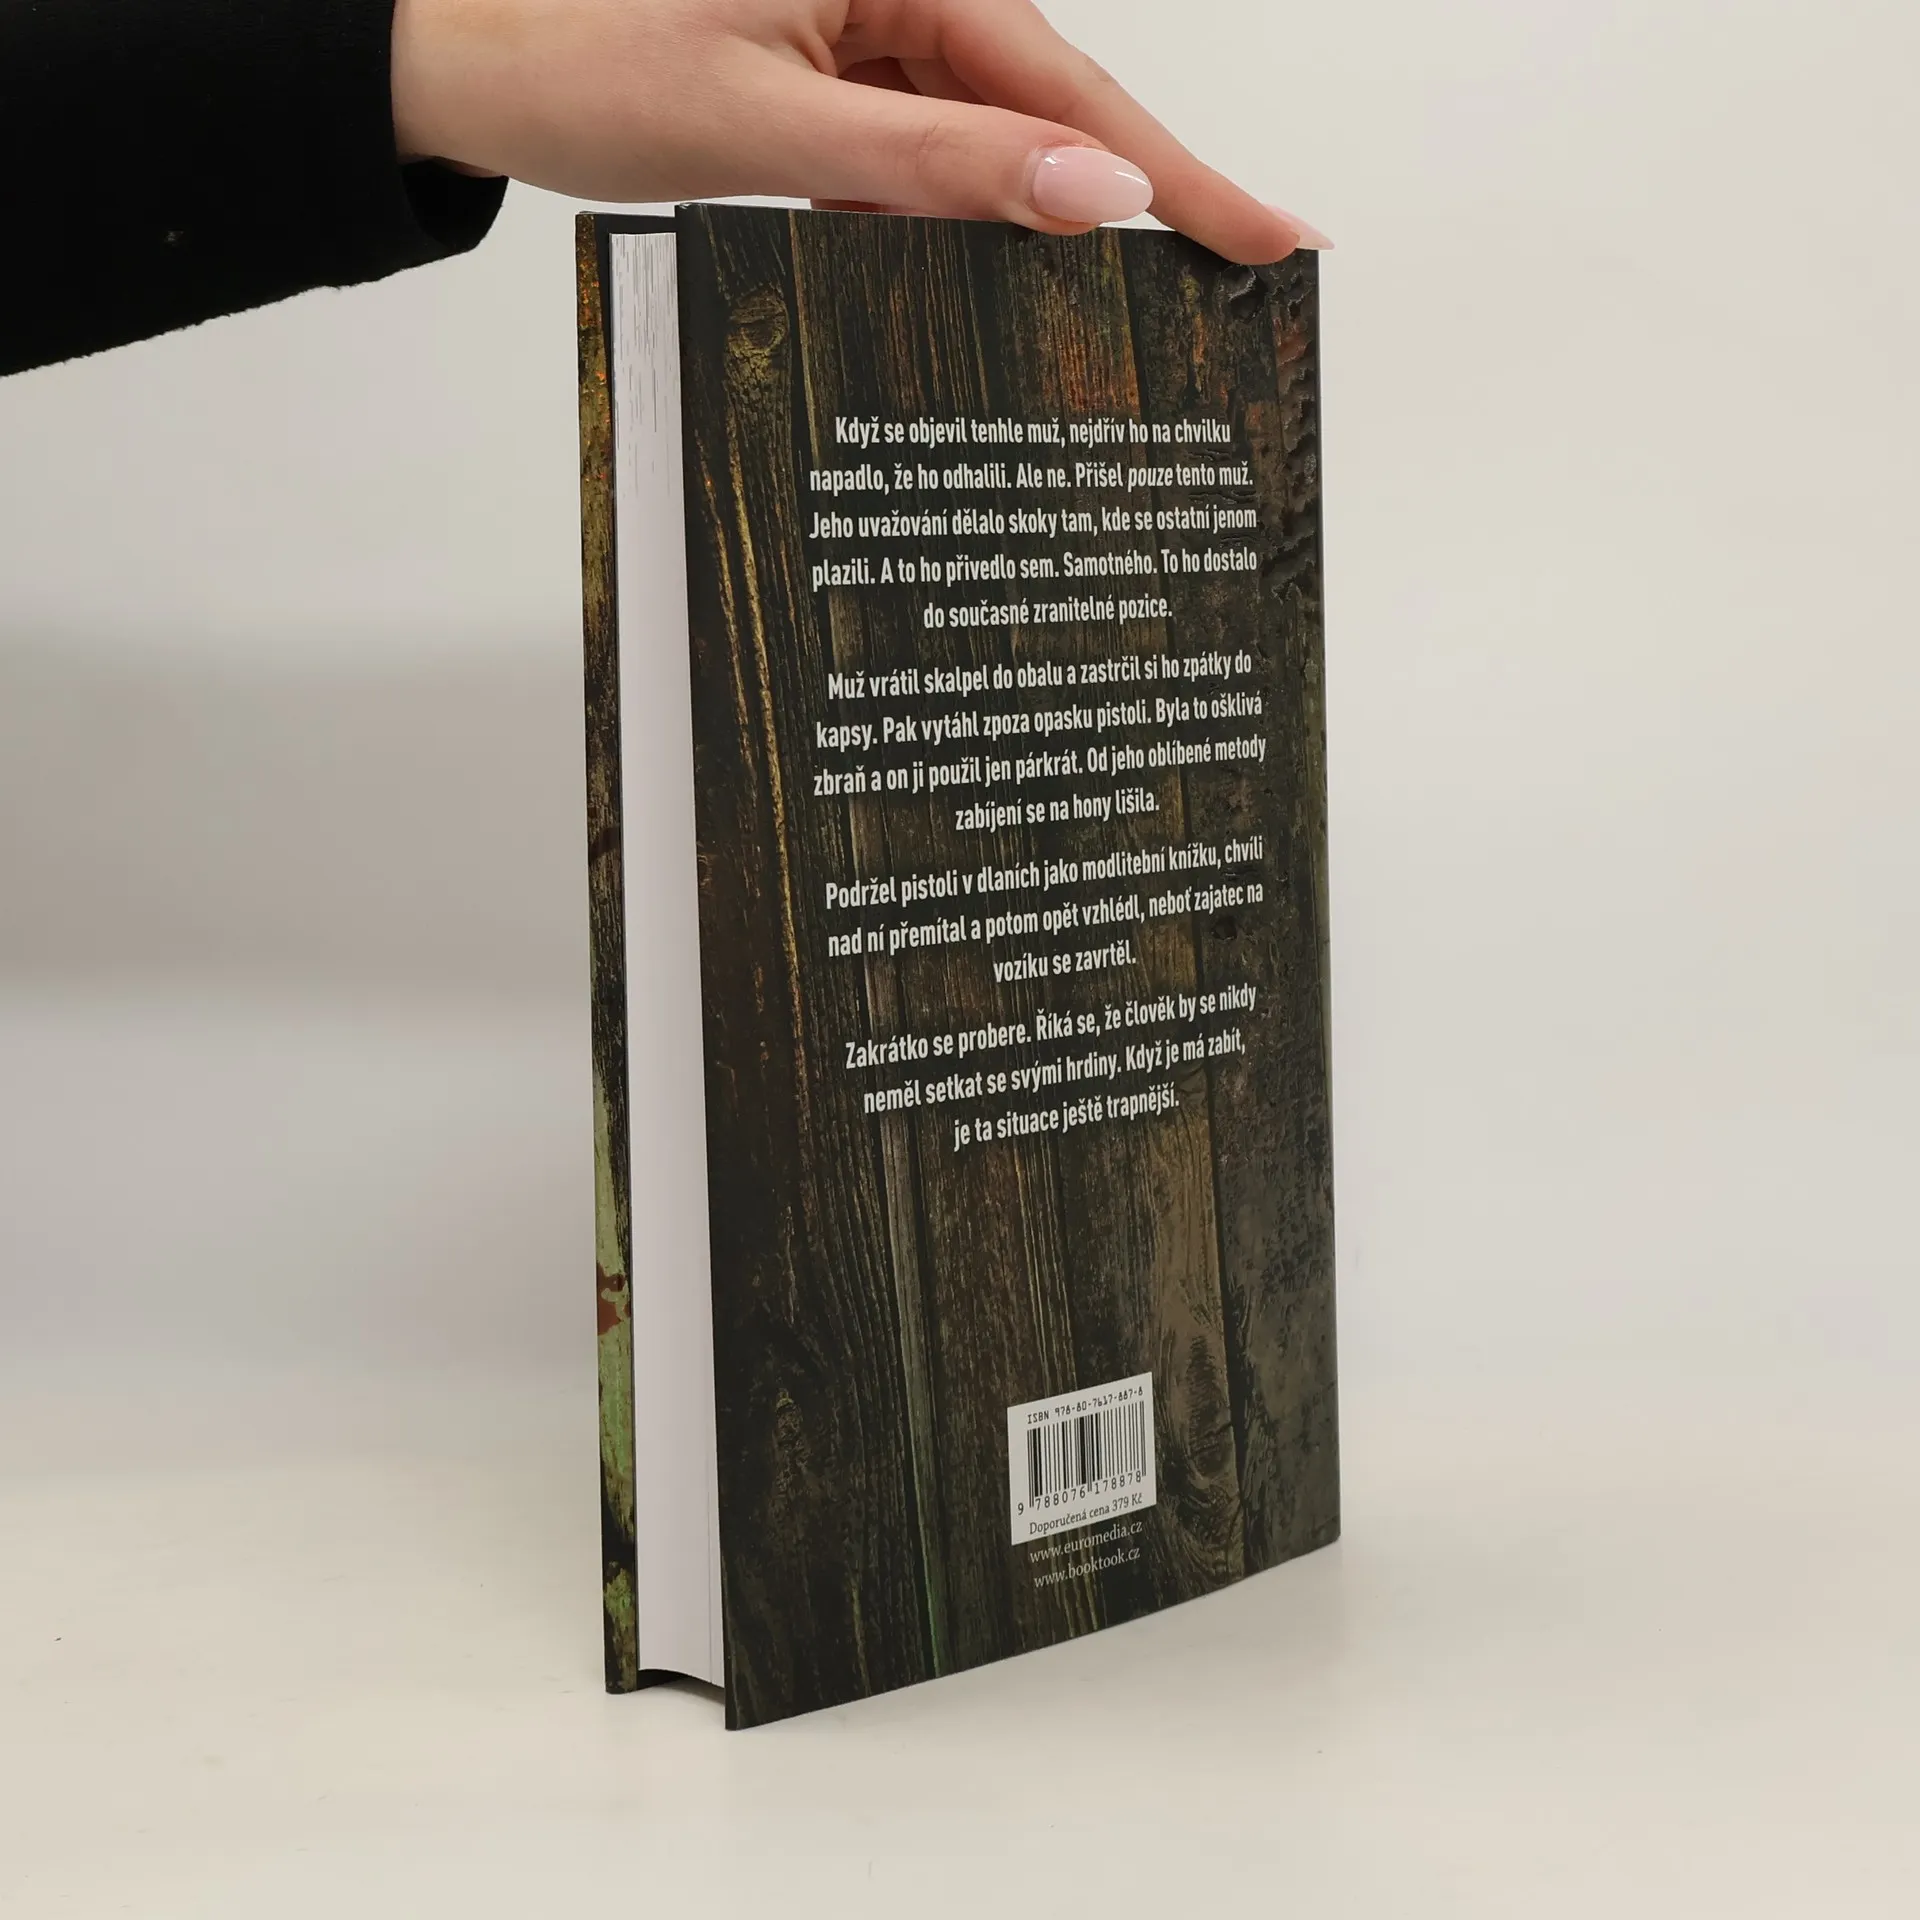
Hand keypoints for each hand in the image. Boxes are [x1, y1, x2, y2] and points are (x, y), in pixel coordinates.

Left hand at [390, 0, 1329, 263]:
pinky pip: (918, 146)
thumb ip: (936, 165)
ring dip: (1016, 219)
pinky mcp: (834, 68)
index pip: (1068, 87)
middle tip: (1232, 281)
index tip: (1272, 233)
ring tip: (1096, 301)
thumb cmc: (581, 64)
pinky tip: (940, 261)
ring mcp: (867, 25)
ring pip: (983, 138)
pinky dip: (934, 212)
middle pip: (1044, 108)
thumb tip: (1089, 196)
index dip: (1179, 170)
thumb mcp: (771, 126)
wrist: (463, 59)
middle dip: (1125, 201)